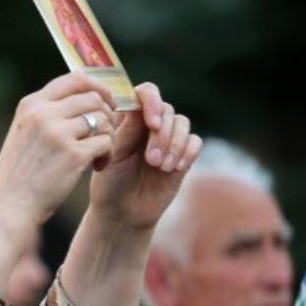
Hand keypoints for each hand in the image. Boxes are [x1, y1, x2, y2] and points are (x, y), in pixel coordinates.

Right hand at [0, 72, 119, 238]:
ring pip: (103, 120)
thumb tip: (85, 97)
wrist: (7, 207)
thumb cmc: (19, 175)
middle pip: (93, 98)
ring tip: (99, 155)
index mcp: (31, 104)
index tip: (105, 103)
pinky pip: (106, 142)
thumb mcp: (24, 134)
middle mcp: (43, 113)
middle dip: (107, 116)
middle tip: (104, 135)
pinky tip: (97, 166)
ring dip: (108, 137)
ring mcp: (57, 133)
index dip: (98, 87)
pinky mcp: (72, 155)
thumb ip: (46, 114)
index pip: (75, 78)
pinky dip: (107, 154)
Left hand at [87, 82, 199, 234]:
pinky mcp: (182, 155)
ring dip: (174, 143)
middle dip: (162, 134)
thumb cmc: (110, 183)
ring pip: (182, 122)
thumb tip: (139, 107)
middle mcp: (150, 124)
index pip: (145, 93)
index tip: (152, 123)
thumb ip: (126, 130)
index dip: (152, 102)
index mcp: (129, 118)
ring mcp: (168, 139)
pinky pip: (195, 142)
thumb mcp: (113, 155)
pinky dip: (188, 152)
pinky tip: (175, 167)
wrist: (122, 213)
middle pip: (167, 109)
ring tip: (160, 166)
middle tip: (151, 160)